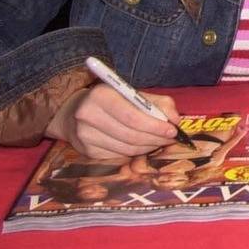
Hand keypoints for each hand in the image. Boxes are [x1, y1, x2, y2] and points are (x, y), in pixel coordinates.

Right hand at [45, 82, 182, 159]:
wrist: (73, 112)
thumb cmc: (111, 100)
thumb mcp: (132, 94)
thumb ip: (158, 103)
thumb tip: (175, 120)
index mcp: (100, 95)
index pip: (132, 116)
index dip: (155, 126)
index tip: (172, 130)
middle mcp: (88, 115)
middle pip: (131, 135)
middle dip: (156, 138)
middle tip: (171, 138)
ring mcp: (85, 136)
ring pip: (127, 148)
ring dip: (149, 146)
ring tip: (159, 141)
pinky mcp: (87, 151)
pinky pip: (119, 155)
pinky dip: (136, 152)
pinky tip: (143, 145)